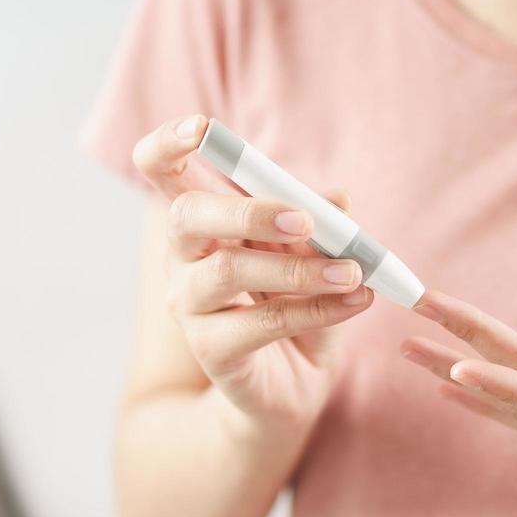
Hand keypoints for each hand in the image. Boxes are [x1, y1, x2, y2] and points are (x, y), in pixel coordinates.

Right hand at [131, 114, 373, 428]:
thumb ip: (319, 220)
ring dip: (301, 267)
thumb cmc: (297, 305)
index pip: (160, 170)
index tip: (202, 128)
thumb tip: (337, 196)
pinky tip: (356, 301)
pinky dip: (318, 307)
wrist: (291, 388)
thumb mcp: (313, 253)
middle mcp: (182, 258)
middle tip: (308, 220)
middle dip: (249, 211)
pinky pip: (264, 322)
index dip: (168, 143)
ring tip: (354, 271)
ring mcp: (190, 306)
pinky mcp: (213, 352)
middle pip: (188, 216)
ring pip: (229, 271)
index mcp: (202, 220)